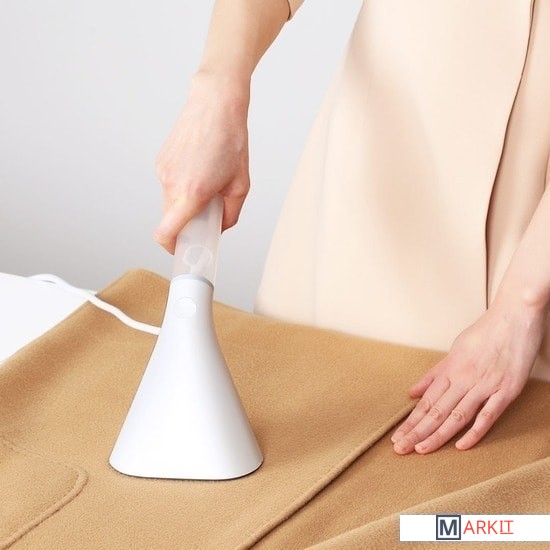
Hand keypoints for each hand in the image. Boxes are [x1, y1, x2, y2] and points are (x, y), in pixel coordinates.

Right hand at [154, 70, 250, 253]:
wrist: (215, 105)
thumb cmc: (231, 140)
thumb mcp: (241, 185)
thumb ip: (231, 214)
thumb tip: (219, 227)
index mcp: (192, 192)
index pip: (165, 233)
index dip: (172, 247)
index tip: (182, 249)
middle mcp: (172, 184)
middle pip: (170, 220)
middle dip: (186, 224)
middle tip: (206, 215)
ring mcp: (163, 172)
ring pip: (169, 202)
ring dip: (185, 203)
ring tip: (206, 184)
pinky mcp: (160, 161)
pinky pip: (169, 186)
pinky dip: (181, 187)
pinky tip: (199, 170)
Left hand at [390, 291, 547, 454]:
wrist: (514, 316)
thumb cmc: (484, 332)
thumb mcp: (454, 350)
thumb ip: (434, 374)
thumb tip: (412, 392)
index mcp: (450, 369)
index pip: (425, 402)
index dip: (410, 421)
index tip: (397, 437)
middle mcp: (463, 379)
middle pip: (436, 411)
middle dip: (416, 432)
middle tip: (400, 449)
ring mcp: (484, 385)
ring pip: (456, 416)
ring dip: (437, 435)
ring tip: (421, 450)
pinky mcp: (506, 390)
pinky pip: (487, 415)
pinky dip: (474, 432)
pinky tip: (460, 446)